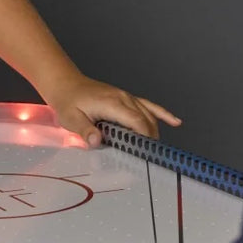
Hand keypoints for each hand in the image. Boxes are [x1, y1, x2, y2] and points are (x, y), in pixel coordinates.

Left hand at [43, 73, 180, 146]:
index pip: (136, 121)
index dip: (145, 137)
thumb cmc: (68, 101)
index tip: (148, 152)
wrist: (66, 84)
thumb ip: (85, 130)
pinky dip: (162, 114)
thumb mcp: (71, 119)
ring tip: (156, 151)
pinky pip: (148, 106)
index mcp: (112, 103)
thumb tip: (97, 140)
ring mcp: (127, 97)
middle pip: (145, 120)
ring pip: (149, 115)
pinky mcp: (127, 98)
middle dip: (151, 139)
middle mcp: (123, 98)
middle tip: (151, 158)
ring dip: (155, 132)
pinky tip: (176, 122)